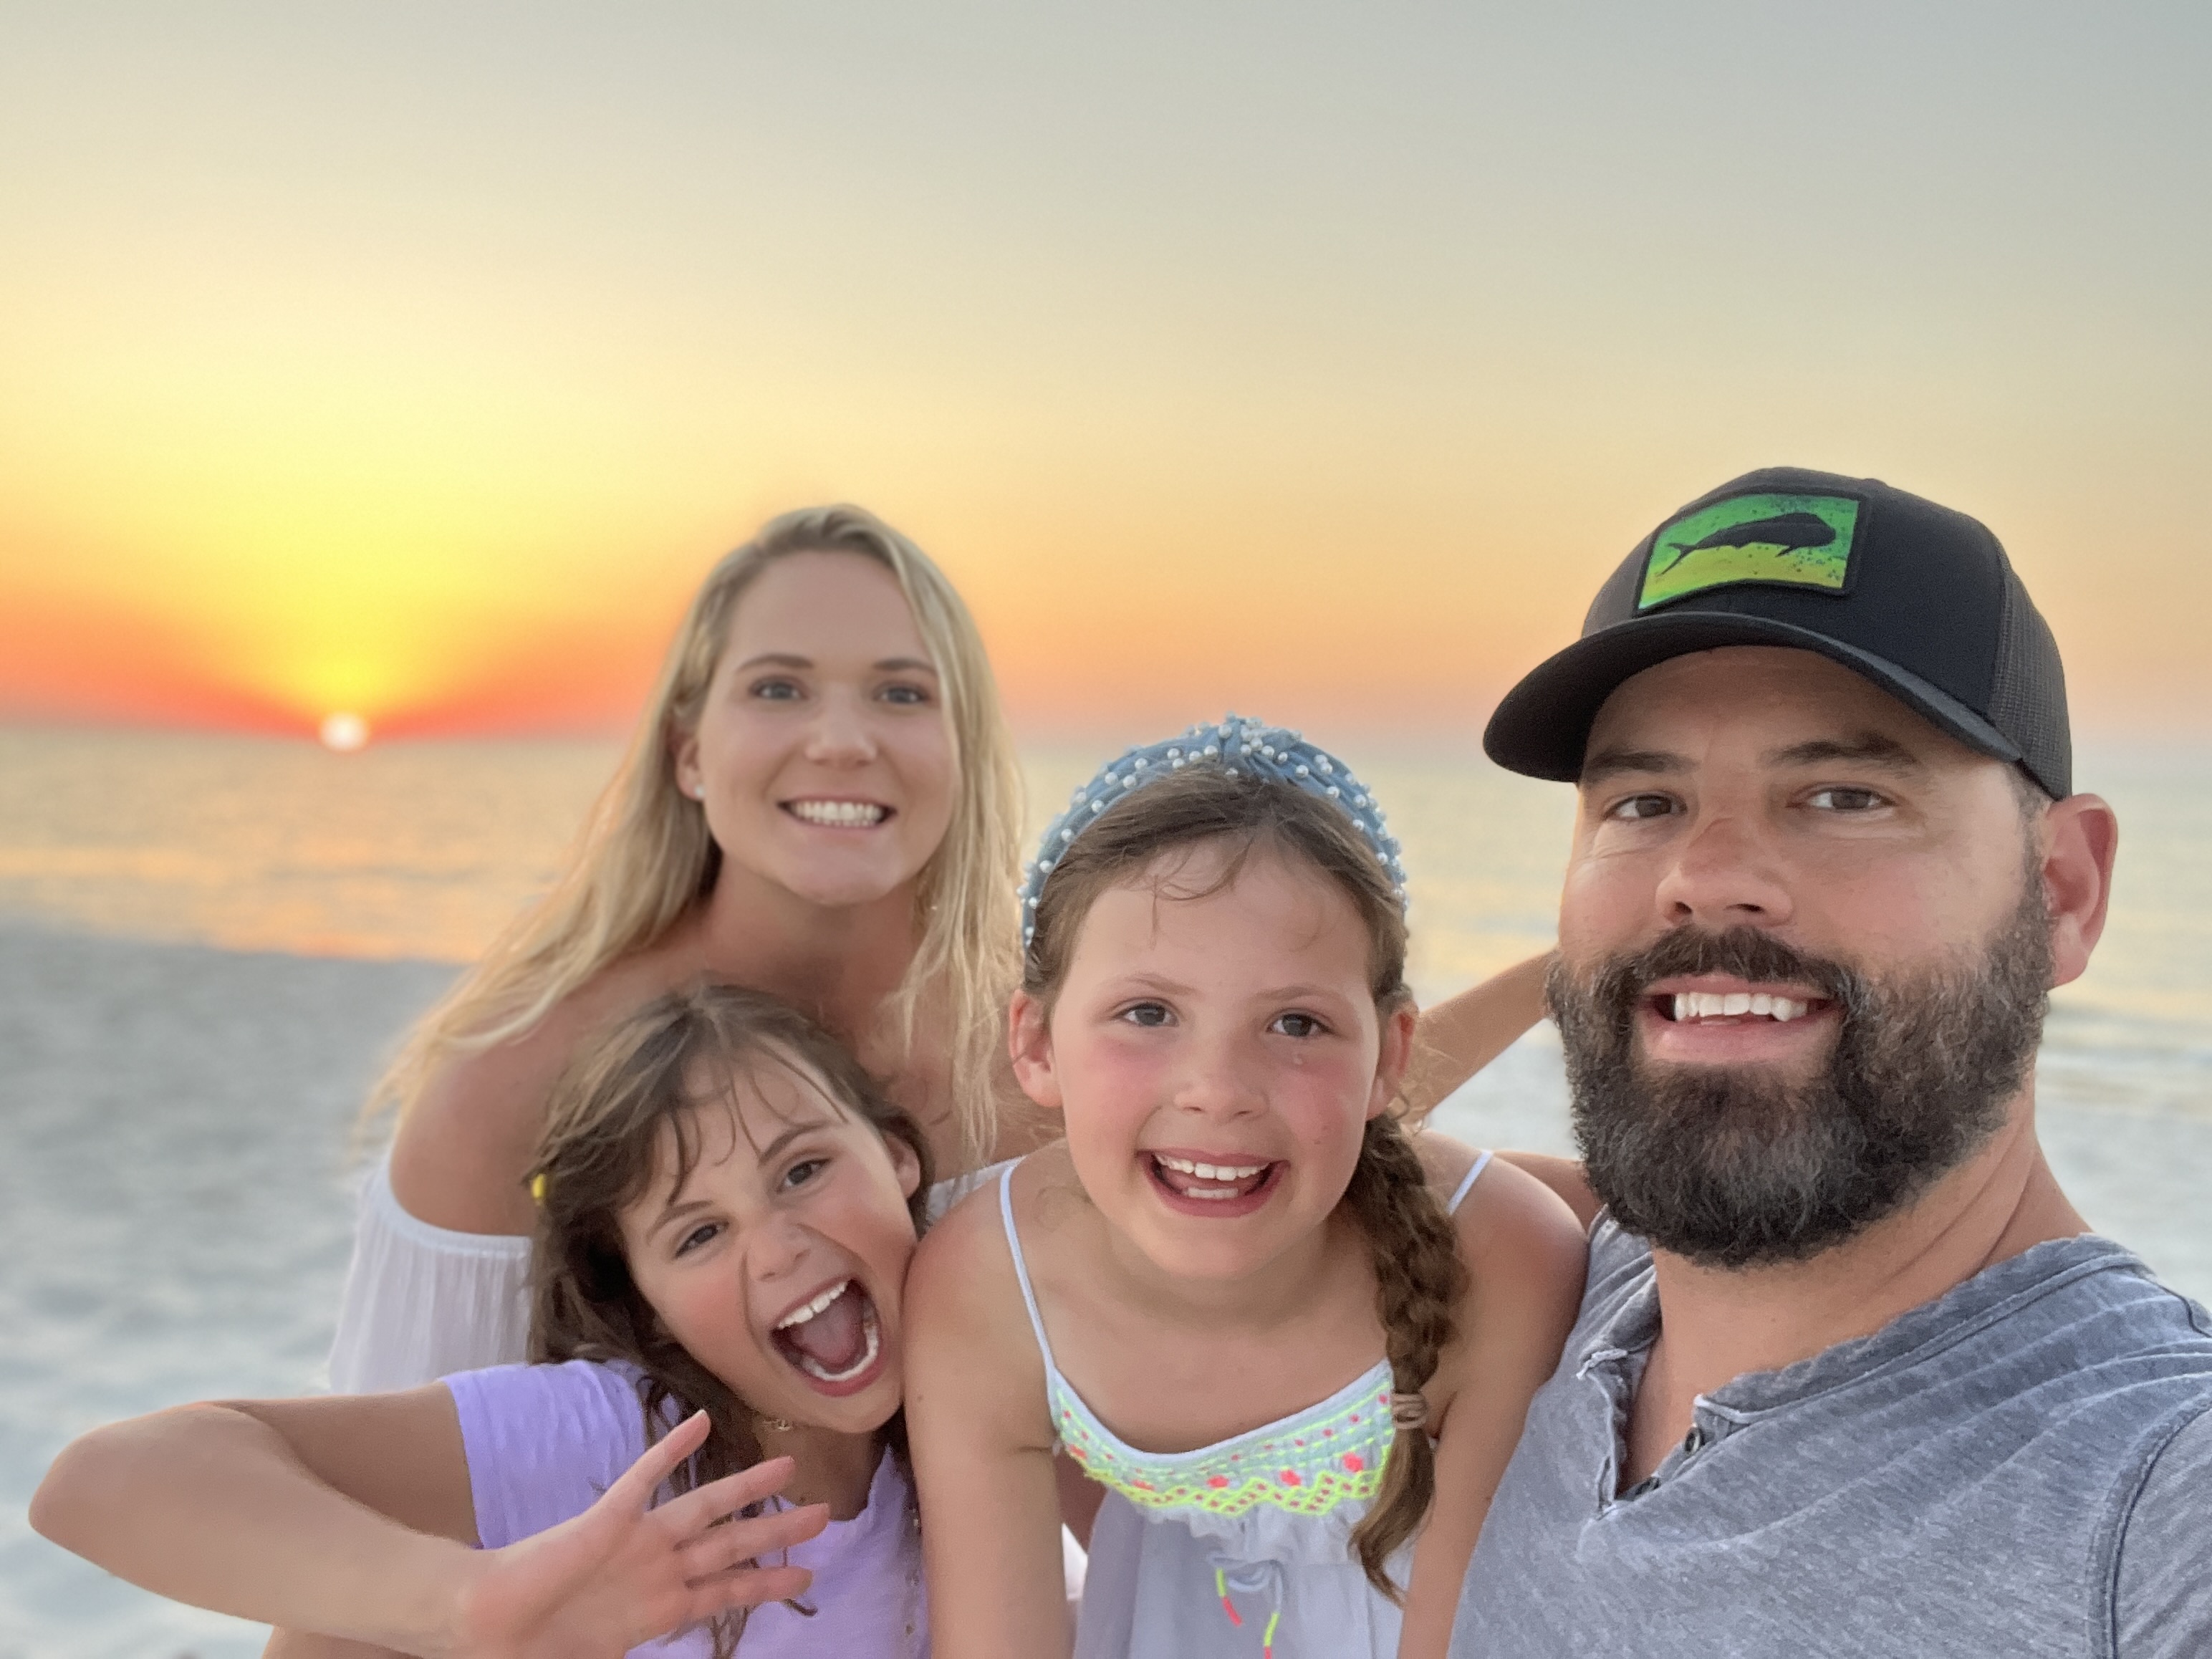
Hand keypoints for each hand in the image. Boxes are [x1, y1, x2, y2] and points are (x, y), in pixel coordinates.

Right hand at [447, 1413, 828, 1657]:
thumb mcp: (603, 1658)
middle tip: (826, 1516)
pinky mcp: (608, 1519)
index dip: (765, 1583)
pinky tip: (698, 1421)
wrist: (490, 1625)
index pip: (724, 1591)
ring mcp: (637, 1541)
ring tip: (790, 1470)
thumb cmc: (536, 1647)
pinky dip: (671, 1450)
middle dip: (779, 1532)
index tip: (804, 1575)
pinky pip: (644, 1478)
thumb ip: (638, 1646)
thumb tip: (655, 1645)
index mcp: (658, 1605)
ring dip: (748, 1491)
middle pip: (731, 1545)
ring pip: (705, 1510)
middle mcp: (657, 1567)